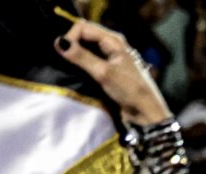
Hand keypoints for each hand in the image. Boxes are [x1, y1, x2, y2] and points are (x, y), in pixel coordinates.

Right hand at [56, 20, 170, 125]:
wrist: (146, 113)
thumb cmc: (130, 91)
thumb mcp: (103, 72)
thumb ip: (81, 56)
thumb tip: (59, 42)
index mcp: (114, 40)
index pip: (83, 27)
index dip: (70, 37)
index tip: (64, 54)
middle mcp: (112, 44)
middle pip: (84, 35)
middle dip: (72, 44)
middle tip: (64, 60)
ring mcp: (110, 56)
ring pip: (85, 47)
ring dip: (75, 54)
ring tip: (68, 66)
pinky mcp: (108, 68)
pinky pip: (89, 59)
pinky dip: (80, 63)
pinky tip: (76, 72)